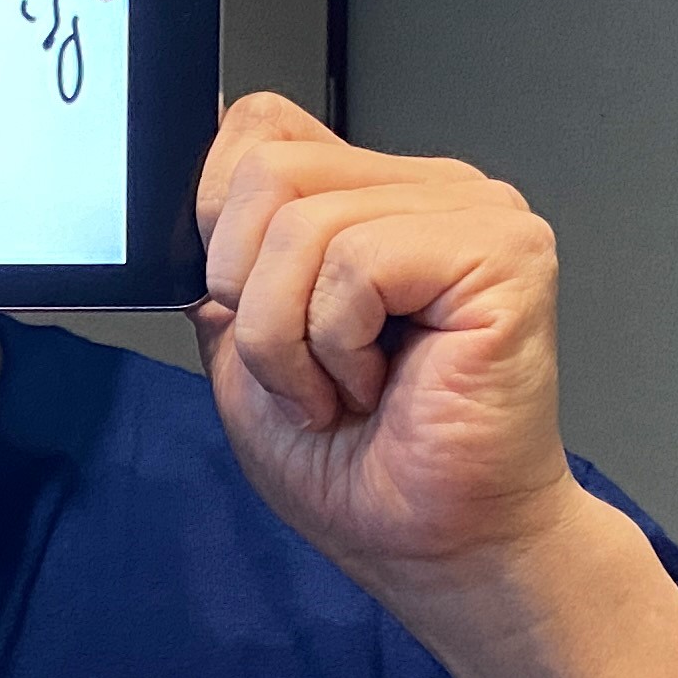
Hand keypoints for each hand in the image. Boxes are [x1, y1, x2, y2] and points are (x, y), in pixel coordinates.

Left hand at [194, 94, 583, 592]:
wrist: (437, 549)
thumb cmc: (360, 467)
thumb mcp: (243, 348)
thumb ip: (221, 264)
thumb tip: (175, 199)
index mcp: (372, 196)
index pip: (260, 127)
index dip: (217, 218)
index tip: (240, 309)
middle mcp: (428, 188)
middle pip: (266, 168)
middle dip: (247, 295)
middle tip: (298, 372)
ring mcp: (473, 212)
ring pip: (300, 221)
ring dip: (289, 339)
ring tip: (341, 391)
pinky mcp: (502, 252)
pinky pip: (357, 262)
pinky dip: (337, 344)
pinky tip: (379, 387)